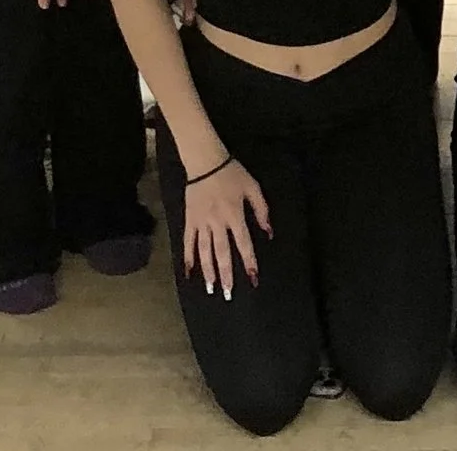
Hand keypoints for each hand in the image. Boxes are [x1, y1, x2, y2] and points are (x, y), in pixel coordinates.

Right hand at [180, 157, 270, 299]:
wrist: (205, 161)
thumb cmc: (232, 172)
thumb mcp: (253, 187)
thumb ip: (262, 210)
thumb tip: (268, 231)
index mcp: (235, 215)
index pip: (244, 244)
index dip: (249, 262)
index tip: (252, 278)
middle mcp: (218, 222)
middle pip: (222, 253)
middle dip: (226, 275)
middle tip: (228, 294)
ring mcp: (202, 222)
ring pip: (204, 251)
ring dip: (208, 271)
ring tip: (211, 288)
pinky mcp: (190, 220)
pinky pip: (188, 241)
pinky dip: (188, 257)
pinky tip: (189, 272)